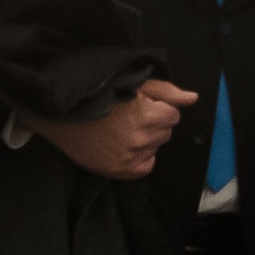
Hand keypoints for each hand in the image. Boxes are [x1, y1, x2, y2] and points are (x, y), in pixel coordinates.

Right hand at [32, 78, 195, 180]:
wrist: (62, 114)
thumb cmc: (99, 95)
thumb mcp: (136, 84)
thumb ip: (168, 92)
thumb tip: (192, 98)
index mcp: (146, 116)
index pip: (173, 115)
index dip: (158, 108)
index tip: (139, 105)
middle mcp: (140, 139)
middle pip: (166, 132)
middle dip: (153, 123)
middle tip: (127, 117)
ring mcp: (129, 157)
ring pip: (156, 147)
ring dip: (145, 139)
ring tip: (121, 129)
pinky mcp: (118, 170)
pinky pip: (146, 166)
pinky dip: (140, 157)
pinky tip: (123, 145)